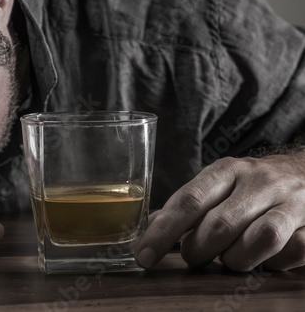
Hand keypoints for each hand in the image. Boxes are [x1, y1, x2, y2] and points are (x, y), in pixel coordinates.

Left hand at [134, 153, 304, 271]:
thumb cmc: (251, 186)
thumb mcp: (217, 186)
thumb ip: (186, 207)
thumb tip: (150, 229)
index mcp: (227, 170)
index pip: (189, 201)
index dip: (163, 232)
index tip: (143, 255)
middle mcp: (260, 181)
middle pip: (220, 224)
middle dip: (198, 250)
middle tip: (193, 256)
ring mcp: (292, 201)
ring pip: (260, 239)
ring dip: (236, 259)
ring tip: (228, 258)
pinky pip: (292, 252)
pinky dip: (272, 263)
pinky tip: (262, 258)